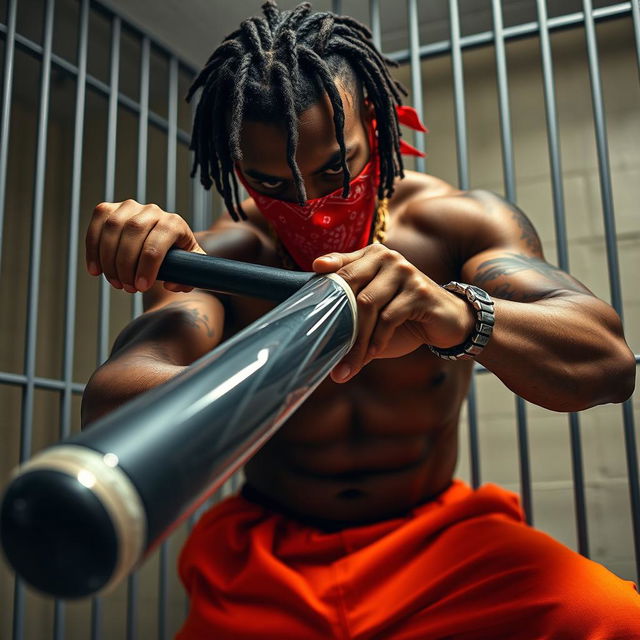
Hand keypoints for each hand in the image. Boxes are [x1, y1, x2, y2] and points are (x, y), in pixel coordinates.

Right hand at [86, 199, 205, 292]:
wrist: (163, 242)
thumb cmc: (176, 257)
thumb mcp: (189, 268)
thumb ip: (187, 278)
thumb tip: (171, 283)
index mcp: (174, 223)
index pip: (157, 243)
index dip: (147, 267)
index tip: (142, 287)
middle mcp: (152, 211)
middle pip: (133, 233)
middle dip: (126, 265)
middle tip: (127, 287)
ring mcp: (130, 207)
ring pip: (113, 228)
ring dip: (109, 260)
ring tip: (115, 282)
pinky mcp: (110, 209)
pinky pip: (96, 226)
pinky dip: (92, 250)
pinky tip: (96, 270)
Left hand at [312, 244, 474, 381]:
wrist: (447, 321)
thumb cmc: (403, 316)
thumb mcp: (373, 310)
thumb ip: (350, 309)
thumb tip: (316, 332)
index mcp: (372, 256)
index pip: (342, 266)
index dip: (327, 271)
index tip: (313, 279)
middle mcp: (387, 258)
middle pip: (350, 287)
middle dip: (338, 324)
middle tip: (327, 354)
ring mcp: (404, 272)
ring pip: (367, 306)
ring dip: (356, 341)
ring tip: (349, 365)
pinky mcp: (419, 291)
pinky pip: (389, 317)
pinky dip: (378, 340)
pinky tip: (373, 354)